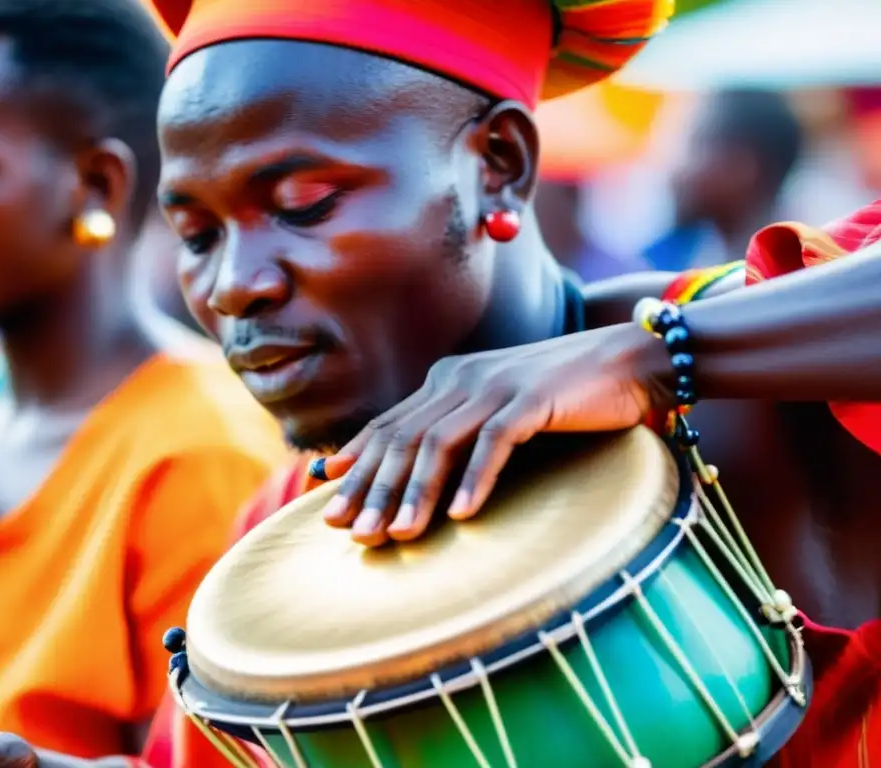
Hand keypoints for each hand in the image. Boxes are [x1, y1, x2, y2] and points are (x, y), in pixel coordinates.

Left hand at [320, 322, 669, 545]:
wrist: (626, 359)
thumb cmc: (561, 394)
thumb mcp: (496, 408)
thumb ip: (456, 430)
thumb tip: (420, 473)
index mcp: (446, 381)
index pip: (387, 426)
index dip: (355, 464)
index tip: (325, 502)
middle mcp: (460, 379)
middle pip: (402, 439)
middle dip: (372, 489)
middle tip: (349, 533)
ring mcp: (495, 386)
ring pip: (439, 444)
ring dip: (415, 493)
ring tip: (396, 536)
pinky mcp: (532, 398)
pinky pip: (495, 442)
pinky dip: (476, 479)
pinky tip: (462, 515)